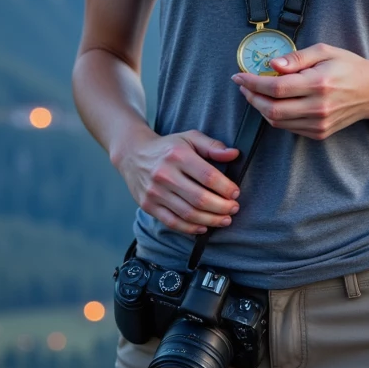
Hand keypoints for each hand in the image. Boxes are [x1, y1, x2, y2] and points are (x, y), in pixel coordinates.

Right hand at [116, 129, 240, 234]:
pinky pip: (172, 222)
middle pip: (200, 198)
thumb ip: (212, 146)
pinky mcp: (148, 205)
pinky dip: (190, 228)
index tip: (235, 193)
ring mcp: (155, 192)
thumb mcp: (190, 138)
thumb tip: (234, 154)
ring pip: (188, 213)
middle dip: (222, 207)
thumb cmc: (167, 147)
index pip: (208, 176)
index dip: (226, 188)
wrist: (133, 154)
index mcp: (178, 155)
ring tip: (224, 219)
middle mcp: (165, 174)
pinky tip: (203, 227)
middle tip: (233, 209)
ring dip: (211, 220)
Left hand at [232, 45, 368, 140]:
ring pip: (277, 122)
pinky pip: (288, 127)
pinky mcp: (319, 133)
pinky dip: (275, 116)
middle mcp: (317, 107)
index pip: (275, 87)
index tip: (239, 75)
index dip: (252, 83)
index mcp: (318, 84)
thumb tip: (272, 65)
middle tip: (243, 86)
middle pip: (271, 109)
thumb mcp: (325, 51)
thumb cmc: (349, 67)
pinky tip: (274, 103)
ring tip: (255, 93)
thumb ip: (296, 59)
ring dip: (260, 108)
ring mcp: (318, 124)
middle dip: (251, 97)